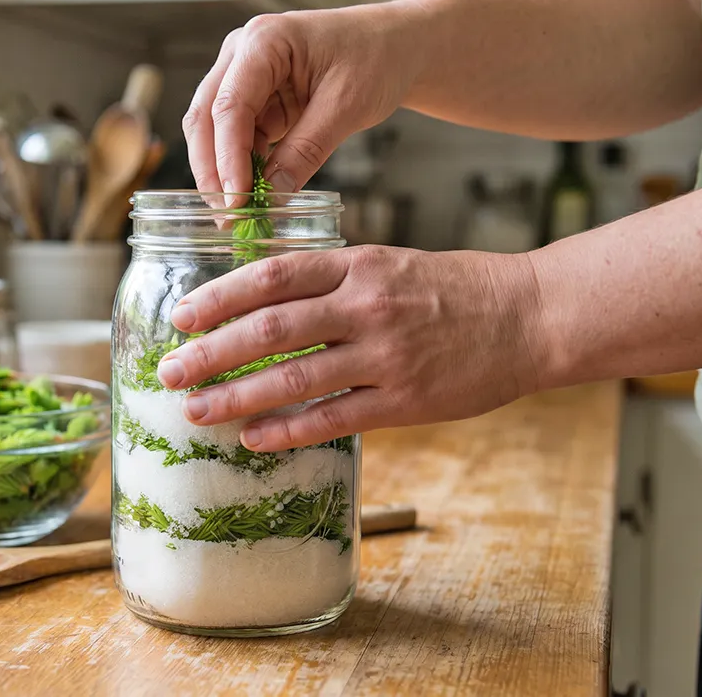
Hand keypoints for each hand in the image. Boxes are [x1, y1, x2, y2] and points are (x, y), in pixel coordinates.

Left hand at [154, 246, 544, 450]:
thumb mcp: (389, 263)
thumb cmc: (455, 289)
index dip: (220, 296)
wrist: (531, 317)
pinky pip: (334, 418)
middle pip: (270, 328)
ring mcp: (385, 354)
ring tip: (196, 410)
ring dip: (237, 396)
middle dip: (211, 352)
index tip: (182, 315)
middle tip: (170, 370)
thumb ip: (331, 280)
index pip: (272, 275)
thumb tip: (262, 300)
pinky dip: (288, 429)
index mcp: (358, 264)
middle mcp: (366, 305)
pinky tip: (254, 439)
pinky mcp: (406, 400)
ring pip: (294, 377)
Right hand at [184, 6, 412, 195]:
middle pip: (206, 116)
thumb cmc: (376, 57)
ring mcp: (245, 75)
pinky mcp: (256, 98)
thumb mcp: (346, 106)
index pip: (229, 106)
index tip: (236, 200)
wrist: (395, 45)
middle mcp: (243, 53)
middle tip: (226, 213)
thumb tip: (273, 196)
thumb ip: (306, 150)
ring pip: (214, 130)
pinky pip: (237, 136)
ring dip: (223, 170)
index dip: (227, 157)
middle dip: (211, 168)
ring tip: (238, 210)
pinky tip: (252, 192)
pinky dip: (241, 166)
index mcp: (264, 41)